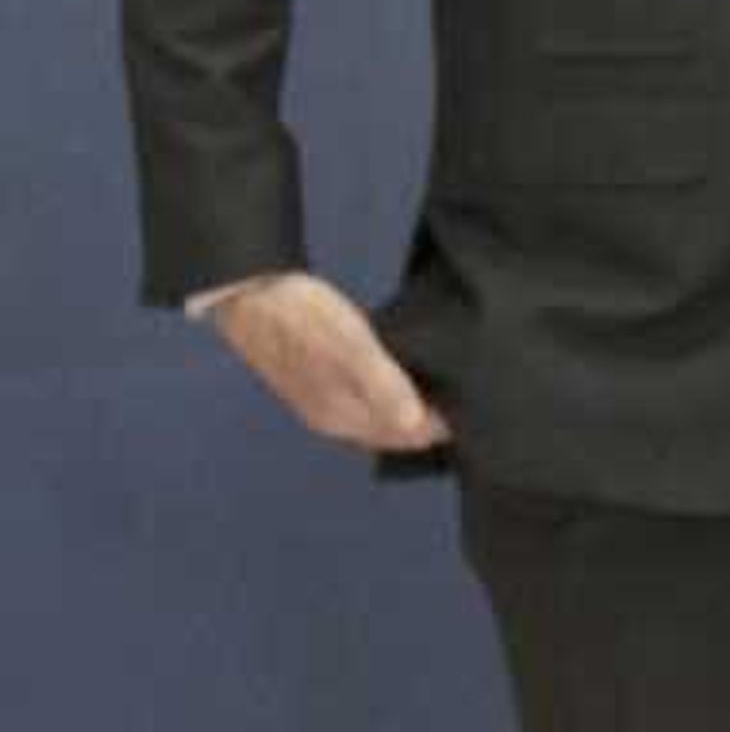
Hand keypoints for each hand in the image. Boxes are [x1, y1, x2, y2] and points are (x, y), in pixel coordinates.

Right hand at [210, 273, 450, 453]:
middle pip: (393, 431)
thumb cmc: (305, 319)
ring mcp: (322, 399)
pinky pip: (366, 397)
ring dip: (412, 406)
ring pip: (380, 415)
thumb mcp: (352, 350)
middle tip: (471, 394)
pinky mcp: (318, 376)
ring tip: (449, 382)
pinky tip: (408, 371)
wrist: (252, 293)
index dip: (442, 425)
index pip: (405, 438)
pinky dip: (392, 391)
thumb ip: (385, 388)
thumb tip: (418, 426)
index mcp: (340, 418)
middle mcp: (332, 418)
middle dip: (430, 420)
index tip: (476, 404)